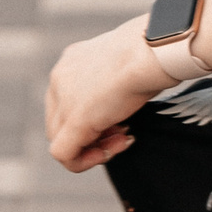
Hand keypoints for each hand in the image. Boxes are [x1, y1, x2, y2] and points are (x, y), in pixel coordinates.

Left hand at [46, 20, 164, 173]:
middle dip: (93, 134)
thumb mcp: (123, 64)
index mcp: (72, 61)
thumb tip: (118, 98)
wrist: (151, 50)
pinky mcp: (74, 121)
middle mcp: (60, 78)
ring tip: (123, 139)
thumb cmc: (149, 52)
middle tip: (122, 133)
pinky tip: (110, 151)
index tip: (121, 118)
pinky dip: (85, 161)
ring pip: (61, 139)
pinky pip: (64, 154)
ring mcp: (64, 100)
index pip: (68, 101)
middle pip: (62, 122)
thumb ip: (111, 81)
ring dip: (93, 148)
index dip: (93, 116)